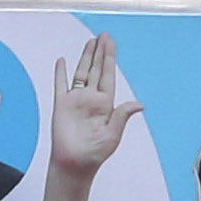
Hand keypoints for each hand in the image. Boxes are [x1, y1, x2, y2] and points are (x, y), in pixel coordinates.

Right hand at [50, 32, 135, 184]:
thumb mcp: (113, 134)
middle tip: (103, 35)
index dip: (109, 58)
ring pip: (81, 73)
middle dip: (99, 52)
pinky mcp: (61, 105)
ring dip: (85, 57)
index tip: (110, 43)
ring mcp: (76, 101)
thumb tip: (140, 104)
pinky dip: (61, 73)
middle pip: (96, 69)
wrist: (74, 164)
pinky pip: (61, 85)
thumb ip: (122, 116)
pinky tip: (63, 61)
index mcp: (106, 104)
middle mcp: (91, 99)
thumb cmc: (94, 154)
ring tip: (90, 42)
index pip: (108, 75)